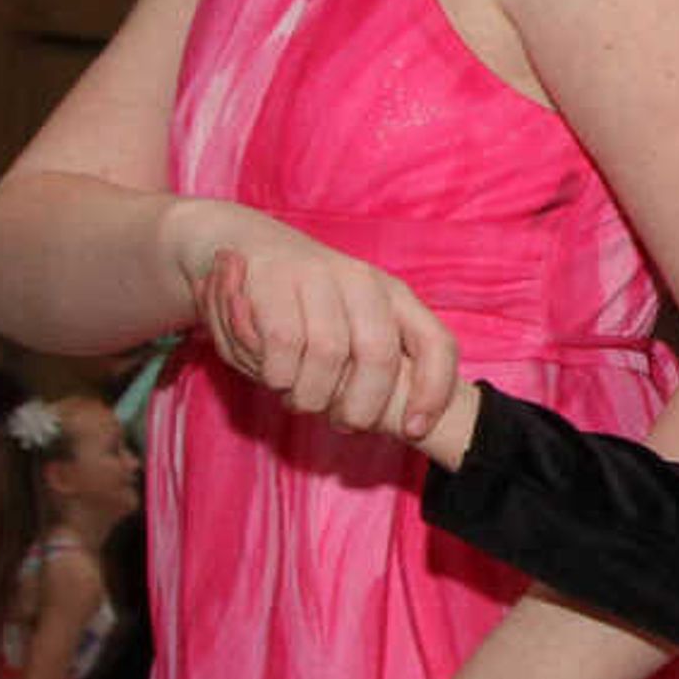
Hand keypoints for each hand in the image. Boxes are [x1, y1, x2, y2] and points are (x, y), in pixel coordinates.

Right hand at [188, 235, 460, 441]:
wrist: (241, 248)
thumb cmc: (303, 309)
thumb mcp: (348, 333)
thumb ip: (374, 369)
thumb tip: (408, 423)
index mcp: (394, 296)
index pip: (436, 343)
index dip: (432, 392)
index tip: (412, 430)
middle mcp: (363, 281)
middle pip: (378, 355)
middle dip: (360, 405)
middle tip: (341, 423)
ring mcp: (319, 275)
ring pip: (328, 353)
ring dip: (310, 394)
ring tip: (298, 398)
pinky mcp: (274, 277)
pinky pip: (282, 343)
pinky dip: (277, 375)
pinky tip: (272, 376)